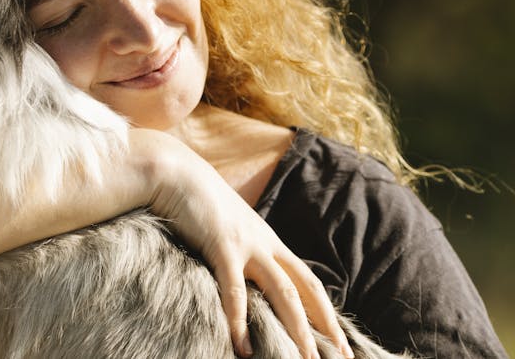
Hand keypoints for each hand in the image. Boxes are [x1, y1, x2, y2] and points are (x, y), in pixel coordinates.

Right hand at [133, 128, 352, 358]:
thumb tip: (241, 277)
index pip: (308, 282)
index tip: (339, 342)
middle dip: (325, 327)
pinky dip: (239, 321)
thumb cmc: (196, 201)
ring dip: (296, 330)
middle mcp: (266, 244)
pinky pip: (235, 291)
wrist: (175, 172)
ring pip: (283, 293)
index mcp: (269, 242)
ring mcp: (247, 245)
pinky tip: (242, 347)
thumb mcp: (227, 227)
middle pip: (306, 290)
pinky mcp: (222, 247)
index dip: (326, 313)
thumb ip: (240, 250)